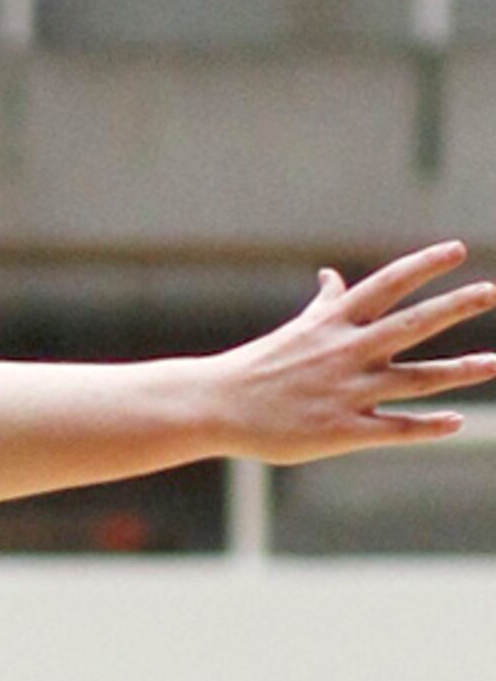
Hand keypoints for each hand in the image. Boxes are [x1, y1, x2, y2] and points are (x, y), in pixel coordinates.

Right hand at [213, 242, 494, 463]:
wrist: (214, 407)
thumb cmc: (255, 368)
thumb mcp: (294, 330)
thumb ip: (324, 306)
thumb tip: (330, 276)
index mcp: (333, 324)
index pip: (386, 285)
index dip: (423, 265)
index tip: (458, 250)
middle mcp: (346, 352)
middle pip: (412, 324)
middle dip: (456, 306)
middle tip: (491, 292)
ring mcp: (346, 391)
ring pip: (415, 379)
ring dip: (460, 371)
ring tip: (495, 362)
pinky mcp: (341, 430)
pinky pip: (394, 428)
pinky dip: (427, 427)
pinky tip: (457, 422)